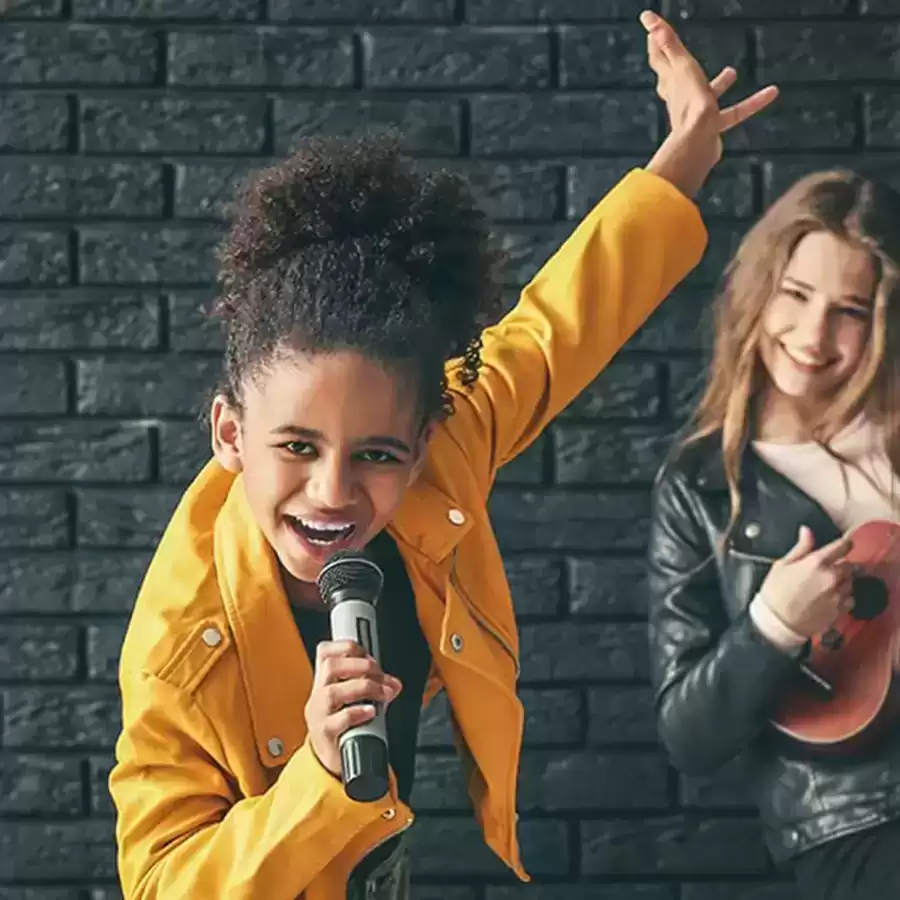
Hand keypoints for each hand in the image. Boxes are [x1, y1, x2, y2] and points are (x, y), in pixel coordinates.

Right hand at [304, 640, 401, 777]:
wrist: (332, 762)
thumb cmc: (344, 729)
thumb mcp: (352, 702)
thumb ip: (371, 687)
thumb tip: (393, 683)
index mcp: (324, 683)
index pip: (325, 652)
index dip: (347, 647)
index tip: (369, 655)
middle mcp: (318, 696)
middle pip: (330, 667)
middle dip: (361, 666)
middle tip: (381, 676)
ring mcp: (318, 715)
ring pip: (332, 692)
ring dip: (363, 687)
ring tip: (383, 693)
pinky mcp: (324, 735)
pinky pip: (337, 721)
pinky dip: (357, 712)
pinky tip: (371, 712)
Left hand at [641, 10, 778, 195]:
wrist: (698, 142)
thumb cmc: (689, 104)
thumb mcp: (681, 65)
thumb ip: (667, 42)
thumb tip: (648, 19)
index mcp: (670, 82)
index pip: (659, 58)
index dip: (656, 44)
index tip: (653, 31)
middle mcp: (681, 98)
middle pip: (678, 78)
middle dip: (681, 64)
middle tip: (681, 52)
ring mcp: (696, 114)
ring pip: (708, 95)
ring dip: (718, 84)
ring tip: (732, 71)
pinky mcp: (713, 128)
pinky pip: (735, 112)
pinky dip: (752, 103)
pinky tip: (770, 93)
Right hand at [757, 527, 854, 638]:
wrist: (777, 622)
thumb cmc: (775, 591)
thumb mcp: (782, 565)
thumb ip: (800, 547)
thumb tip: (807, 530)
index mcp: (816, 563)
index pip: (842, 546)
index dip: (843, 545)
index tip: (841, 546)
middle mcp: (831, 577)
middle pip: (849, 565)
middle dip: (841, 565)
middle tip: (827, 569)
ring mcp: (837, 594)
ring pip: (850, 582)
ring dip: (842, 581)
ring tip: (827, 585)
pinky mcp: (840, 610)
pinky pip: (850, 598)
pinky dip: (844, 596)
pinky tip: (831, 598)